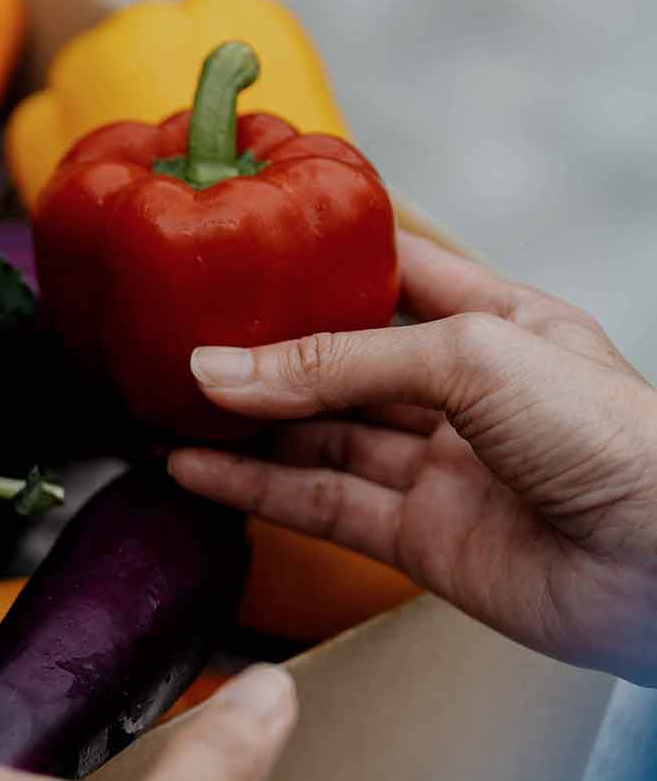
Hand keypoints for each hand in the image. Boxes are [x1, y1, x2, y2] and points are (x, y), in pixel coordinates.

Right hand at [168, 231, 656, 683]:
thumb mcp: (471, 356)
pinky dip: (253, 488)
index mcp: (502, 323)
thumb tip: (221, 370)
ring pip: (321, 434)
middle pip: (344, 359)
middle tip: (181, 337)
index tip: (246, 242)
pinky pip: (320, 504)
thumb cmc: (616, 440)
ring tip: (169, 405)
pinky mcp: (422, 539)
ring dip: (246, 422)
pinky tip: (196, 471)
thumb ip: (339, 362)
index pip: (399, 272)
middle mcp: (468, 393)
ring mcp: (444, 469)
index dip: (328, 257)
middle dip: (265, 349)